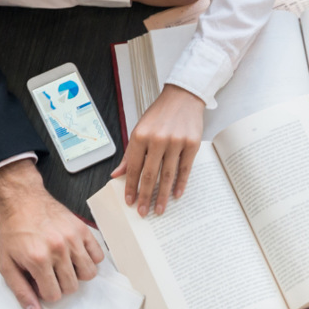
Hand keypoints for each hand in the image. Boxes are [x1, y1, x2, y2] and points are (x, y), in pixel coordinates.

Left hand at [0, 160, 103, 308]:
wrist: (22, 202)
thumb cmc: (13, 231)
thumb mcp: (7, 264)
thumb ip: (21, 291)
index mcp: (38, 259)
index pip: (54, 294)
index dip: (46, 292)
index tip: (40, 282)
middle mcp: (58, 249)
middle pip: (72, 287)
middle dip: (60, 284)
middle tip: (50, 273)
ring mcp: (73, 238)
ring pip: (89, 274)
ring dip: (77, 274)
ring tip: (64, 265)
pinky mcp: (83, 229)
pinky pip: (98, 256)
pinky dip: (90, 259)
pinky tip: (75, 255)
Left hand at [111, 84, 203, 216]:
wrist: (183, 97)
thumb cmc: (160, 114)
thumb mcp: (140, 130)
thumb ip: (129, 154)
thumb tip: (117, 174)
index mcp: (141, 136)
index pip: (133, 168)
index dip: (131, 186)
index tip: (129, 201)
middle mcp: (157, 139)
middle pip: (150, 175)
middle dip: (145, 196)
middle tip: (142, 212)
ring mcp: (176, 142)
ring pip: (167, 175)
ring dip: (162, 195)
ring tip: (158, 210)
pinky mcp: (192, 144)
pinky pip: (185, 169)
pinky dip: (180, 183)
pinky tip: (176, 195)